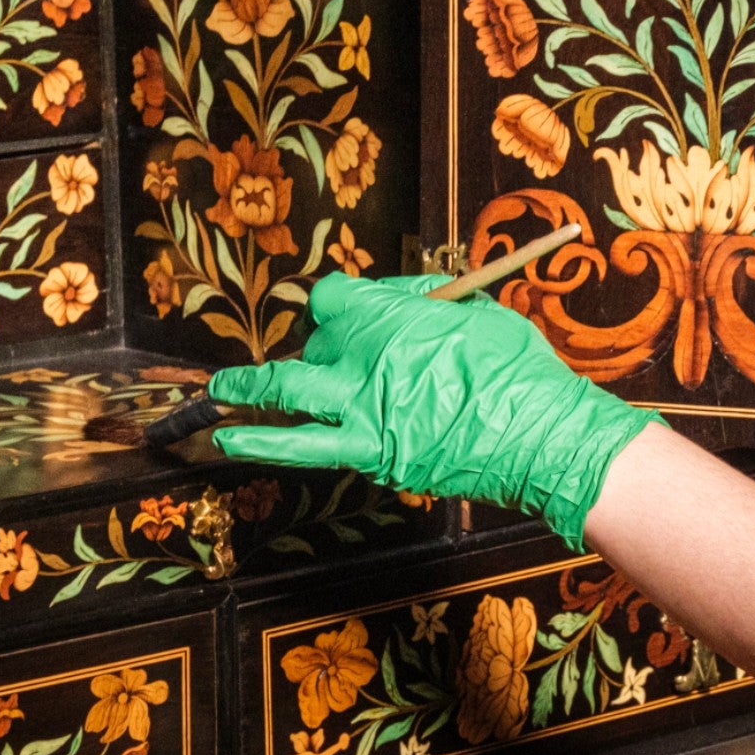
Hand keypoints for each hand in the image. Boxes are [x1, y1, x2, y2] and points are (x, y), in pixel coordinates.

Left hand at [206, 274, 659, 547]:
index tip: (344, 310)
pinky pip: (308, 448)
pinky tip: (236, 441)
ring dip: (247, 392)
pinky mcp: (372, 454)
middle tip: (310, 358)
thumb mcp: (475, 310)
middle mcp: (363, 360)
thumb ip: (424, 302)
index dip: (337, 303)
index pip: (332, 299)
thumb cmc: (517, 367)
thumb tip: (397, 301)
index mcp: (389, 317)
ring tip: (217, 395)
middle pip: (312, 343)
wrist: (538, 435)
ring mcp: (362, 411)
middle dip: (310, 346)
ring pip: (288, 394)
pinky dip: (269, 443)